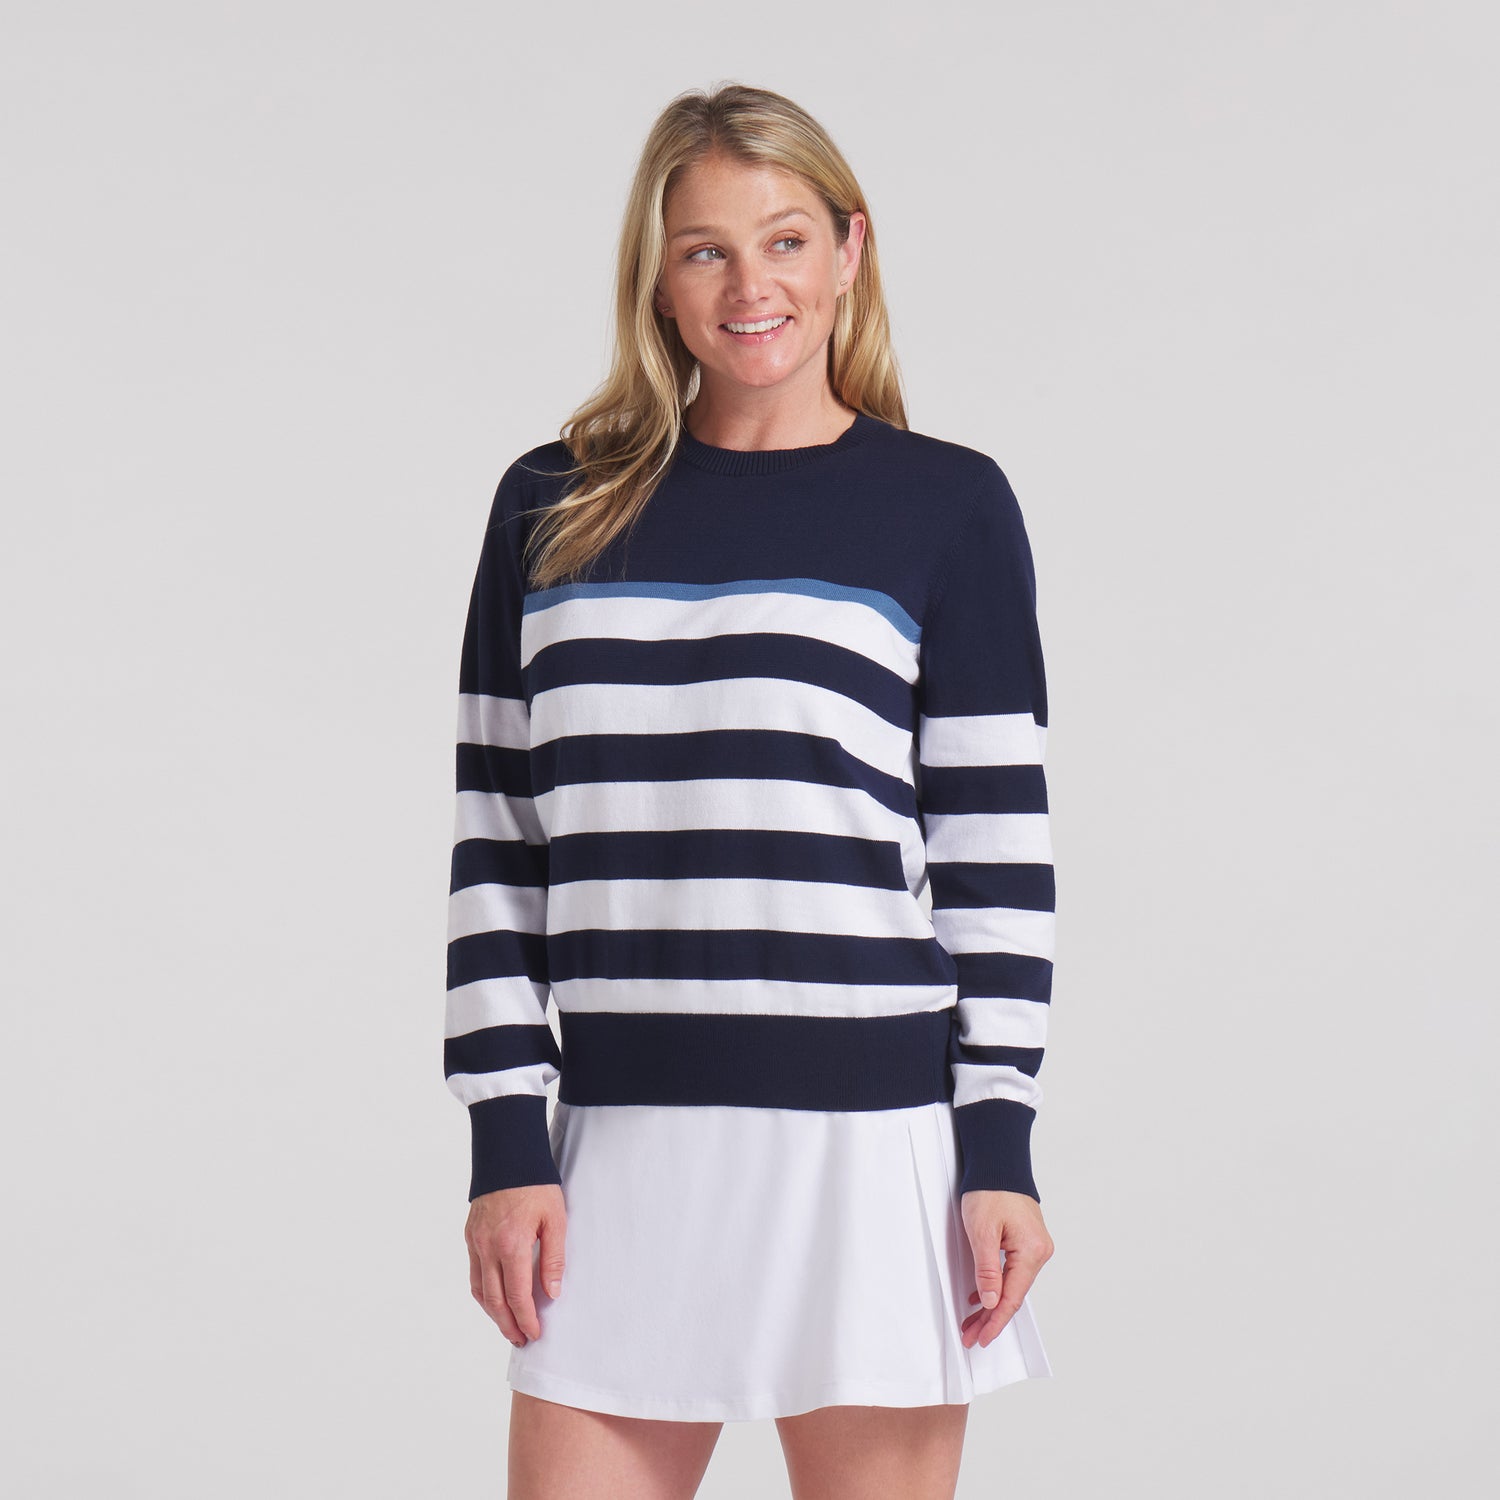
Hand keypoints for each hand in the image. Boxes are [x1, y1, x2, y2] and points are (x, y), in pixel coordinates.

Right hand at [465, 1183, 566, 1346]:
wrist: (508, 1156)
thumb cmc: (536, 1185)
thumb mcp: (555, 1219)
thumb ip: (553, 1258)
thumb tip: (551, 1294)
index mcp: (512, 1245)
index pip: (517, 1296)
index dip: (526, 1320)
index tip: (535, 1334)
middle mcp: (488, 1248)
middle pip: (495, 1301)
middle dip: (509, 1325)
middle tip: (521, 1340)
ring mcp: (476, 1242)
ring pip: (479, 1291)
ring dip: (493, 1314)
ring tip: (509, 1326)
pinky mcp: (470, 1235)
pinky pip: (474, 1273)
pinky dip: (483, 1293)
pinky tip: (494, 1298)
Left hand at [959, 1189, 1053, 1348]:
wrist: (997, 1163)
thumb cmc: (990, 1190)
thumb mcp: (982, 1231)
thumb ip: (987, 1270)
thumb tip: (992, 1302)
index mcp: (1032, 1251)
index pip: (1012, 1297)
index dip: (996, 1321)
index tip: (981, 1338)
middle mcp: (1039, 1252)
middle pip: (1013, 1295)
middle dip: (991, 1318)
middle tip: (970, 1335)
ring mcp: (1034, 1247)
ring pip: (1011, 1285)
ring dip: (992, 1304)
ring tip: (972, 1322)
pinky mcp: (1026, 1242)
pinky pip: (1012, 1272)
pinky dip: (996, 1286)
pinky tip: (982, 1298)